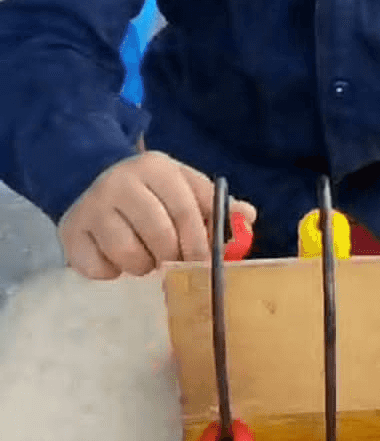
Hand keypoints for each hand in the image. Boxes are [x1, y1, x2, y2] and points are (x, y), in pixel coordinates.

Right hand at [58, 150, 255, 280]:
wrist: (90, 178)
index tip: (205, 264)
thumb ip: (215, 204)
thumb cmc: (150, 190)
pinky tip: (115, 260)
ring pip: (127, 254)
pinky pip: (98, 268)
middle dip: (172, 257)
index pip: (186, 209)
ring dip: (143, 267)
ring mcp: (93, 207)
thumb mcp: (182, 185)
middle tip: (173, 264)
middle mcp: (121, 183)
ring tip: (145, 259)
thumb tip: (248, 217)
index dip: (200, 242)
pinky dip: (112, 273)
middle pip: (158, 234)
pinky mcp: (71, 232)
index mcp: (156, 167)